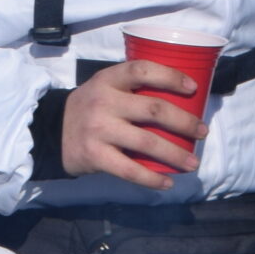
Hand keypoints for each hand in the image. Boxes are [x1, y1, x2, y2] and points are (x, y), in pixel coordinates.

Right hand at [60, 60, 203, 188]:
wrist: (52, 132)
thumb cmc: (91, 108)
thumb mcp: (105, 87)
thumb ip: (132, 88)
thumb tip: (181, 100)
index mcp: (108, 80)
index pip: (143, 70)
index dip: (170, 77)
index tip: (193, 88)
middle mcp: (103, 102)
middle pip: (153, 109)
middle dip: (184, 122)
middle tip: (202, 131)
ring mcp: (98, 130)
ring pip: (147, 143)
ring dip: (175, 154)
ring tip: (193, 162)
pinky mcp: (95, 156)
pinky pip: (129, 170)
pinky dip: (152, 178)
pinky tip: (167, 183)